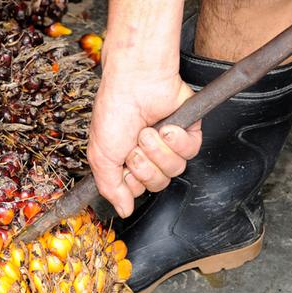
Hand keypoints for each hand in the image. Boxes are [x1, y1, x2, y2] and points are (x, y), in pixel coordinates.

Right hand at [88, 47, 202, 217]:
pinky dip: (176, 141)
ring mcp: (168, 144)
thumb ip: (110, 188)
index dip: (133, 183)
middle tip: (135, 147)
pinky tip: (166, 127)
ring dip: (159, 151)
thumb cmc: (115, 110)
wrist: (136, 81)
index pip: (137, 190)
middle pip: (158, 184)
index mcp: (127, 160)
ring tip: (148, 132)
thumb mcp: (101, 155)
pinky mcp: (187, 132)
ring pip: (175, 170)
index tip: (124, 167)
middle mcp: (149, 154)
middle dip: (145, 167)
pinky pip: (190, 152)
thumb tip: (123, 211)